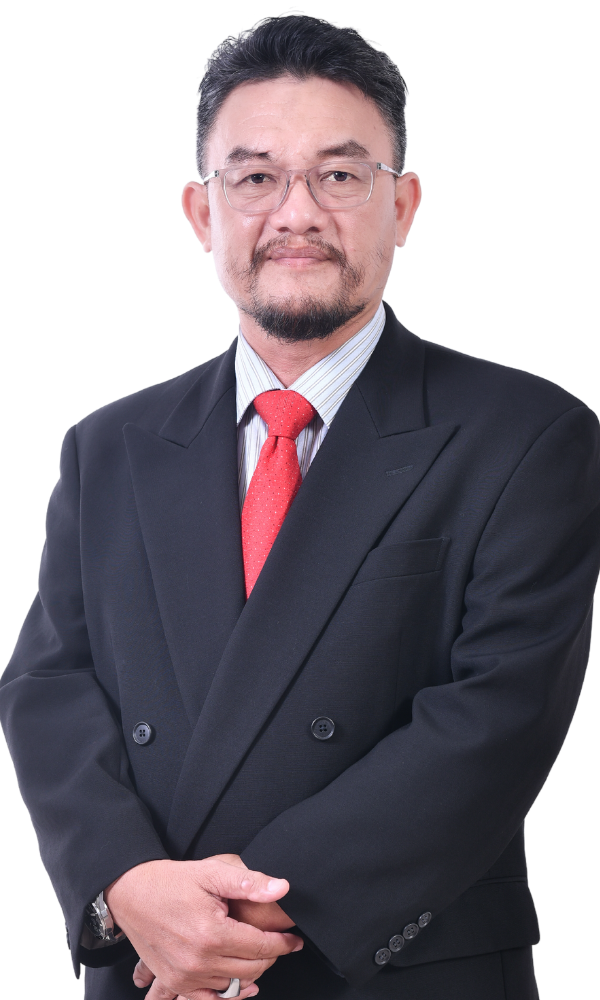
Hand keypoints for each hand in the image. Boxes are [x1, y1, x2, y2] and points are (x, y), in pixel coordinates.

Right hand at [104, 857, 303, 999]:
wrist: (131, 893)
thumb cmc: (171, 881)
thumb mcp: (211, 872)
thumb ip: (249, 883)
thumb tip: (282, 888)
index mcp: (212, 933)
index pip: (261, 947)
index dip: (283, 943)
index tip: (294, 939)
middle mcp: (199, 961)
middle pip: (252, 969)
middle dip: (271, 956)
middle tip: (279, 943)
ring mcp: (185, 976)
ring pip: (235, 985)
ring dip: (252, 972)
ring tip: (261, 955)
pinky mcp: (175, 981)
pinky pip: (210, 999)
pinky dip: (229, 994)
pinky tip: (242, 984)